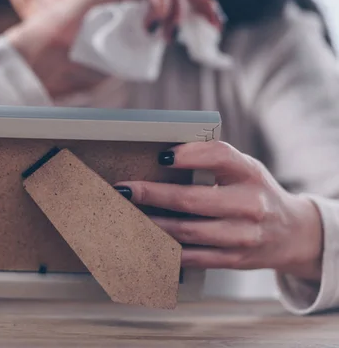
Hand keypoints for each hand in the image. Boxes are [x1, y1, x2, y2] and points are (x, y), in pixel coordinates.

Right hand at [6, 0, 222, 98]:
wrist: (40, 66)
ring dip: (178, 8)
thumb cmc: (69, 72)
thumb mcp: (113, 67)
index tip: (216, 24)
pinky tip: (154, 24)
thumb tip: (156, 50)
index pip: (170, 7)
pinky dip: (159, 2)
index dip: (195, 10)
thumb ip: (134, 54)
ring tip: (166, 32)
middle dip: (199, 4)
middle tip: (214, 21)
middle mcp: (127, 5)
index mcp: (130, 21)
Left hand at [115, 141, 323, 281]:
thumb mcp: (245, 170)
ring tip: (125, 216)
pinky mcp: (234, 259)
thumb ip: (212, 162)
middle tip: (123, 190)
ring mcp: (242, 236)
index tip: (160, 156)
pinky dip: (165, 249)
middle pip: (193, 200)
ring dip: (151, 224)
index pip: (219, 156)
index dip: (189, 155)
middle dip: (152, 194)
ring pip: (187, 231)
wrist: (292, 233)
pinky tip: (144, 240)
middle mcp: (249, 205)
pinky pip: (192, 256)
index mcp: (250, 174)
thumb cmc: (255, 192)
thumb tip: (159, 159)